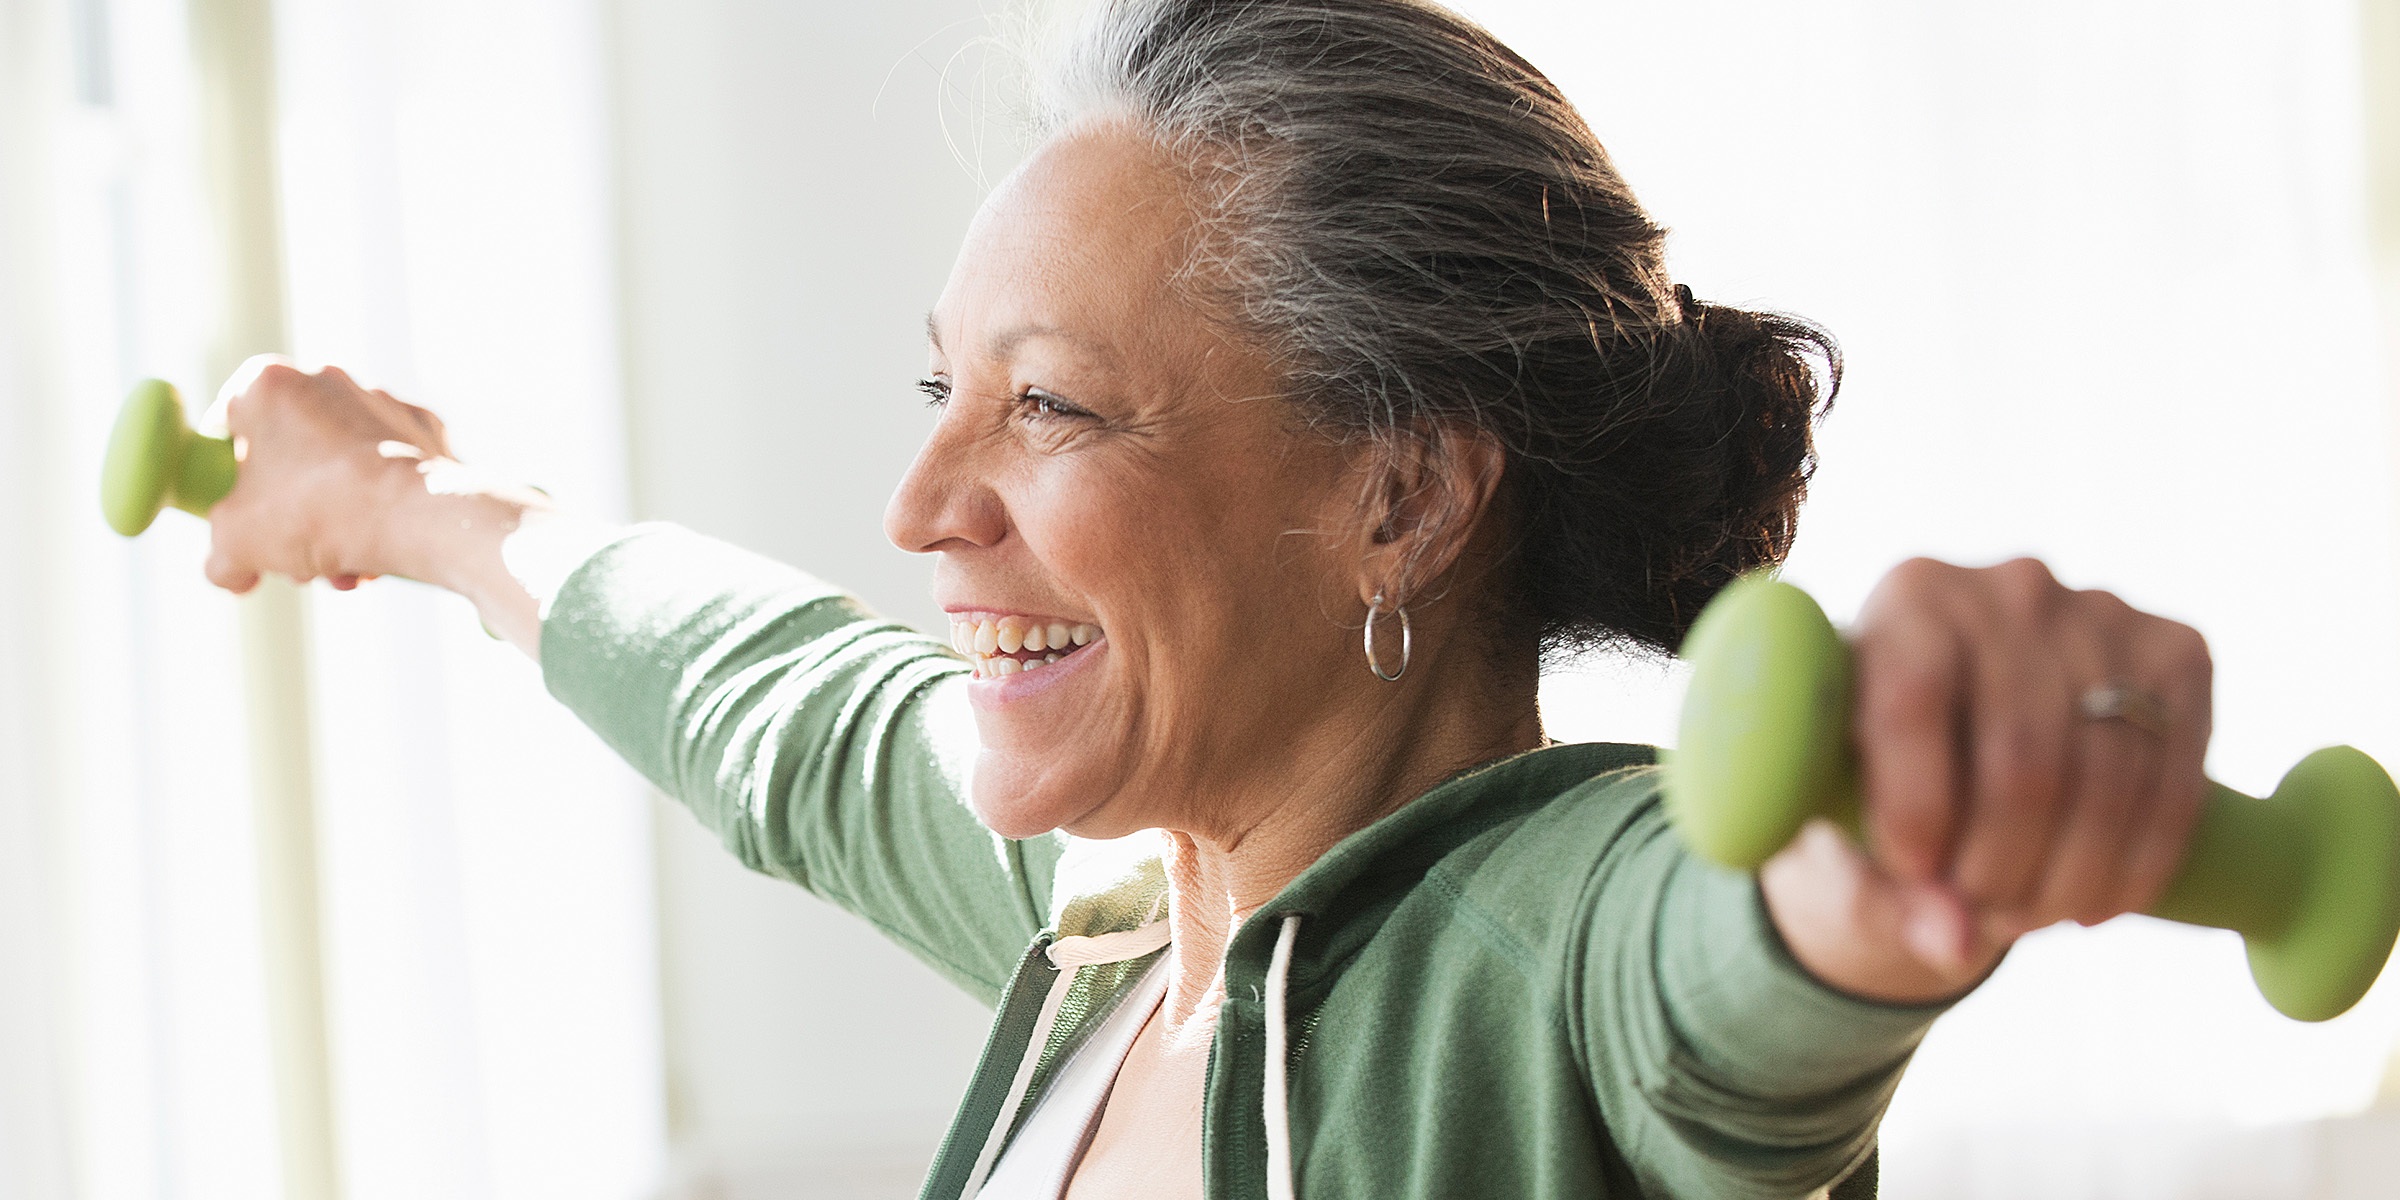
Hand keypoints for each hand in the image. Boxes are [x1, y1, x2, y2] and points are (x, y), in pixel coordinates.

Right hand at [202, 356, 526, 593]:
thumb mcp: (236, 543)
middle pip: (290, 455)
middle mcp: (328, 378)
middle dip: (288, 516)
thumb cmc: (315, 513)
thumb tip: (233, 574)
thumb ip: (220, 557)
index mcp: (269, 384)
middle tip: (294, 561)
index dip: (224, 470)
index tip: (234, 507)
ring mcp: (383, 401)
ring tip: (342, 573)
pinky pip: (389, 472)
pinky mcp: (428, 429)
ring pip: (341, 470)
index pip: (229, 421)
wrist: (421, 515)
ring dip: (334, 525)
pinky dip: (381, 510)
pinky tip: (380, 554)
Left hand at [1760, 557, 2212, 1002]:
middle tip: (1977, 916)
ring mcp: (2104, 613)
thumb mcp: (1848, 821)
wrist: (1968, 724)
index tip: (1915, 876)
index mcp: (1907, 599)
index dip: (1915, 806)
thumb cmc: (1878, 772)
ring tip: (2026, 919)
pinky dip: (2139, 863)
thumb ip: (1880, 889)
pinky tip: (2094, 905)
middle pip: (2023, 753)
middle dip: (2000, 864)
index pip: (1914, 699)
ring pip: (2107, 776)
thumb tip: (1954, 944)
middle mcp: (2009, 588)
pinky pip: (2175, 779)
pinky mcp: (2178, 652)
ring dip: (2069, 878)